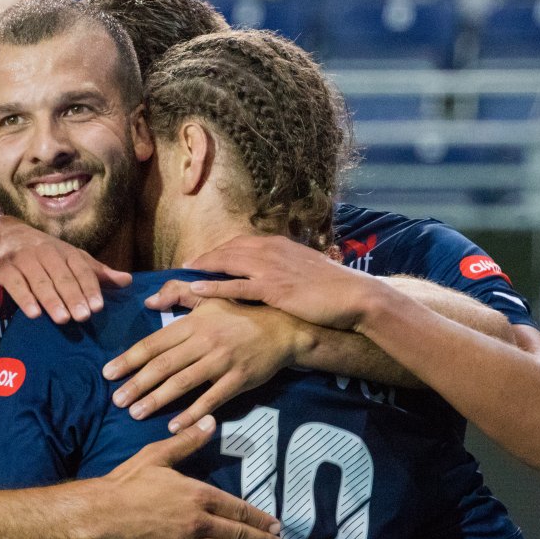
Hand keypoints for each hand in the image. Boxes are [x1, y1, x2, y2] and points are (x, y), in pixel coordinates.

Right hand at [0, 216, 130, 322]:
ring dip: (52, 300)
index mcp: (65, 251)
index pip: (80, 269)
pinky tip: (34, 313)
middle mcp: (45, 253)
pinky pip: (15, 284)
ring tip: (63, 319)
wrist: (0, 234)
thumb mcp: (70, 256)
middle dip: (73, 297)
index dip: (90, 287)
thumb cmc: (42, 251)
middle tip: (83, 317)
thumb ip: (96, 271)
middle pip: (62, 276)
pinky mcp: (3, 267)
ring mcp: (23, 259)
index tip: (98, 307)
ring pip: (40, 281)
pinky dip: (24, 298)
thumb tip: (128, 281)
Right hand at [100, 416, 282, 538]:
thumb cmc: (129, 481)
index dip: (259, 517)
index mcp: (198, 494)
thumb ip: (188, 441)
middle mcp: (198, 521)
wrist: (102, 513)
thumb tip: (211, 422)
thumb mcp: (158, 455)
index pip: (238, 508)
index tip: (276, 525)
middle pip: (238, 533)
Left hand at [103, 292, 307, 432]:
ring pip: (183, 383)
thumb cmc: (240, 315)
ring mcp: (222, 361)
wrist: (282, 329)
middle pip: (164, 365)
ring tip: (135, 413)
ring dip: (157, 400)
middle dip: (137, 384)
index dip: (129, 358)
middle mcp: (204, 341)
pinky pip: (211, 399)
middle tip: (116, 400)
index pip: (155, 343)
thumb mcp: (209, 298)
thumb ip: (178, 294)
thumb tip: (149, 301)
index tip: (109, 373)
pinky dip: (191, 413)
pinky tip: (173, 426)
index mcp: (193, 323)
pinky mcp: (239, 380)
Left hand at [184, 235, 380, 331]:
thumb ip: (288, 267)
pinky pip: (235, 286)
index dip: (220, 250)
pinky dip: (213, 286)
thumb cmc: (334, 287)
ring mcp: (270, 268)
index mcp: (279, 244)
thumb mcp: (307, 269)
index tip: (205, 257)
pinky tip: (195, 290)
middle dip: (206, 256)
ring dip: (203, 267)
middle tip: (186, 264)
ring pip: (227, 263)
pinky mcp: (272, 288)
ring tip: (184, 273)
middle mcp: (271, 250)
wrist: (355, 296)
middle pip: (228, 249)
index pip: (240, 242)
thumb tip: (278, 273)